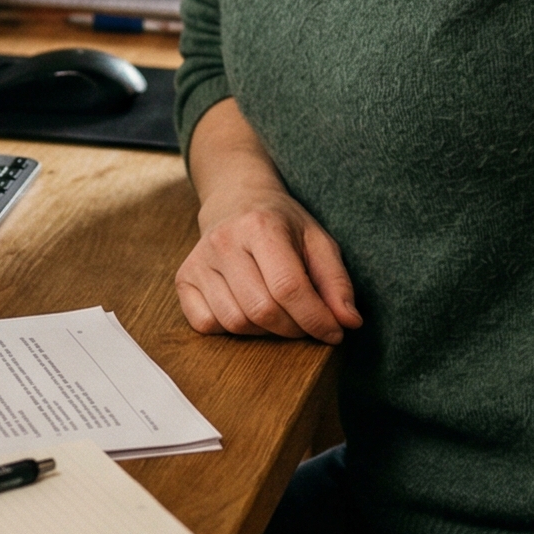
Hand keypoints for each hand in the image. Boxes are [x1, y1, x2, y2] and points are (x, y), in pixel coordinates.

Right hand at [176, 194, 362, 344]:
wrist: (235, 200)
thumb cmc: (282, 224)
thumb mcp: (317, 240)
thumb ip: (336, 281)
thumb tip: (349, 323)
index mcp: (261, 225)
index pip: (289, 287)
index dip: (315, 318)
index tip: (334, 333)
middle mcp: (224, 241)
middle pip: (262, 309)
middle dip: (293, 328)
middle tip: (307, 324)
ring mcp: (199, 261)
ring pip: (235, 322)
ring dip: (265, 331)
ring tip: (280, 315)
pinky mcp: (184, 279)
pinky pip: (207, 324)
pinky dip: (232, 330)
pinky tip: (248, 311)